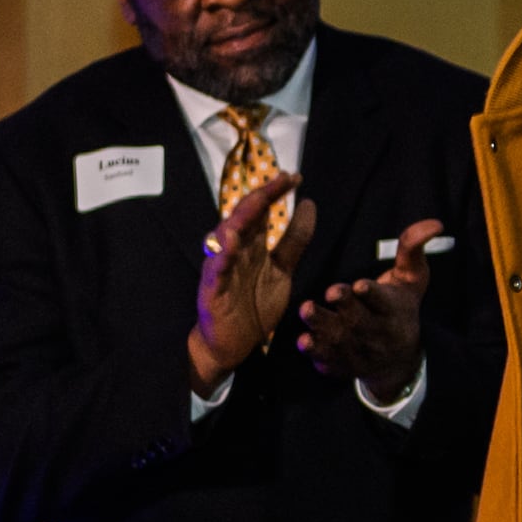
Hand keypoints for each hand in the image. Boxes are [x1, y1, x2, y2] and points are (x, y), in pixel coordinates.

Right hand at [188, 171, 320, 388]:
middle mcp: (235, 251)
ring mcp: (221, 268)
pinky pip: (216, 270)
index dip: (275, 192)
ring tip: (255, 202)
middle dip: (262, 196)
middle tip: (281, 180)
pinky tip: (230, 242)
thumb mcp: (282, 270)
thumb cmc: (253, 304)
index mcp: (252, 244)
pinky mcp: (212, 289)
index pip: (261, 210)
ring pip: (226, 237)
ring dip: (239, 219)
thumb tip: (309, 205)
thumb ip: (294, 240)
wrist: (233, 344)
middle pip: (244, 216)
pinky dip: (222, 255)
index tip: (295, 177)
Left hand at [296, 216, 439, 394]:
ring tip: (307, 310)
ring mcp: (361, 352)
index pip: (385, 302)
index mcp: (394, 310)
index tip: (359, 285)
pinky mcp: (345, 366)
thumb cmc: (400, 308)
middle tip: (330, 292)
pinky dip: (317, 354)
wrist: (399, 361)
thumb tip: (435, 223)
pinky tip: (304, 342)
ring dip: (322, 326)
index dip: (373, 295)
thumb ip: (412, 249)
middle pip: (361, 321)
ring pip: (341, 341)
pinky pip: (330, 362)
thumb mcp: (412, 280)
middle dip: (345, 307)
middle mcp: (378, 333)